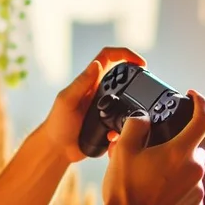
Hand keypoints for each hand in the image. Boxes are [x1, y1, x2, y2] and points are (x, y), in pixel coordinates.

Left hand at [38, 47, 145, 163]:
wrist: (58, 149)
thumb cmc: (57, 124)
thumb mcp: (67, 101)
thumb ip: (81, 83)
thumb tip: (97, 64)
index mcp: (89, 81)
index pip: (109, 58)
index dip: (125, 54)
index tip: (140, 62)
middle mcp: (99, 90)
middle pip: (123, 75)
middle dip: (136, 76)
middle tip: (147, 85)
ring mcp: (106, 106)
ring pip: (127, 97)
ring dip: (135, 100)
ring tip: (141, 109)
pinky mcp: (109, 121)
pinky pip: (125, 118)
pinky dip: (129, 122)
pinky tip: (126, 130)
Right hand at [100, 90, 204, 204]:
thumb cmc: (123, 192)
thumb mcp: (122, 151)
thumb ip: (136, 125)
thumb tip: (144, 118)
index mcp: (180, 153)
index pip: (203, 118)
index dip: (201, 102)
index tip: (193, 96)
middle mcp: (196, 173)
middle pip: (195, 149)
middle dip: (179, 146)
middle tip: (154, 153)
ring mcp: (198, 195)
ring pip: (192, 173)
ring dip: (177, 171)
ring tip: (150, 181)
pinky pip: (190, 194)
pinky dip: (178, 192)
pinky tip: (156, 199)